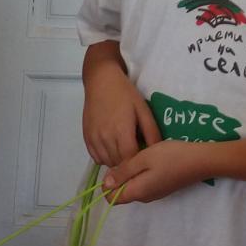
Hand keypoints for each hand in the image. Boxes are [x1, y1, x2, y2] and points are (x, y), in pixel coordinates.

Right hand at [83, 49, 160, 168]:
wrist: (101, 81)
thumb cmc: (125, 94)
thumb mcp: (143, 110)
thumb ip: (151, 132)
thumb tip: (158, 151)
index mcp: (122, 131)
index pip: (131, 160)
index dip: (139, 162)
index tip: (145, 159)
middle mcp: (105, 138)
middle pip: (119, 164)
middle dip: (129, 163)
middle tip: (136, 155)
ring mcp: (94, 139)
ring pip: (107, 163)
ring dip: (117, 162)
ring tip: (124, 152)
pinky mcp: (87, 138)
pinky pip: (96, 158)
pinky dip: (105, 158)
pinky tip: (112, 149)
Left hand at [102, 138, 211, 202]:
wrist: (200, 161)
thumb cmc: (170, 157)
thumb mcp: (143, 159)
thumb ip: (123, 172)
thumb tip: (106, 183)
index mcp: (137, 192)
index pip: (111, 198)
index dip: (108, 184)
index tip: (115, 166)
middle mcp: (144, 198)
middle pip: (122, 193)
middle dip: (119, 178)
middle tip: (128, 158)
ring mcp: (154, 194)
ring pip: (133, 187)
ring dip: (131, 175)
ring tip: (139, 157)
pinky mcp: (162, 189)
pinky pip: (144, 185)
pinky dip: (141, 175)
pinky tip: (149, 161)